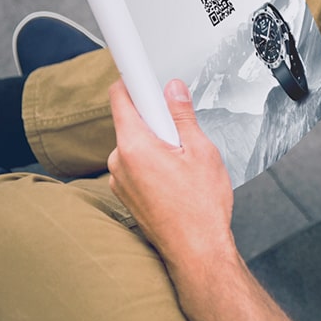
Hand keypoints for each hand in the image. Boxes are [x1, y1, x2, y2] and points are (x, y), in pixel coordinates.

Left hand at [107, 79, 234, 265]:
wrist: (196, 250)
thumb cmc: (200, 208)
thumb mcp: (201, 152)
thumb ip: (183, 117)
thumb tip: (173, 90)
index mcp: (134, 146)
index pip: (121, 96)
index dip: (134, 79)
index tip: (141, 70)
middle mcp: (119, 161)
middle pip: (132, 120)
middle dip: (158, 120)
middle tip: (184, 136)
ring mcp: (119, 179)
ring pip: (137, 144)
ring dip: (158, 144)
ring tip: (184, 165)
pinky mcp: (125, 192)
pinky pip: (137, 164)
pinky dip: (154, 163)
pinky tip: (176, 180)